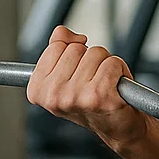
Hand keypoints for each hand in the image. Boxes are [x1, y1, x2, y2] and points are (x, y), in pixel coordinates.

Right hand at [27, 27, 146, 150]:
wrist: (118, 127)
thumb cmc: (93, 99)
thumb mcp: (66, 73)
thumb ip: (58, 46)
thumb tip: (63, 32)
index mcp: (38, 90)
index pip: (56, 45)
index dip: (72, 54)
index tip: (76, 73)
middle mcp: (54, 96)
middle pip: (76, 48)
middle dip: (90, 59)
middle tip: (94, 80)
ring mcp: (76, 97)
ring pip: (96, 53)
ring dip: (106, 65)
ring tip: (105, 84)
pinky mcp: (100, 97)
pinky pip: (113, 63)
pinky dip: (120, 70)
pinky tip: (116, 87)